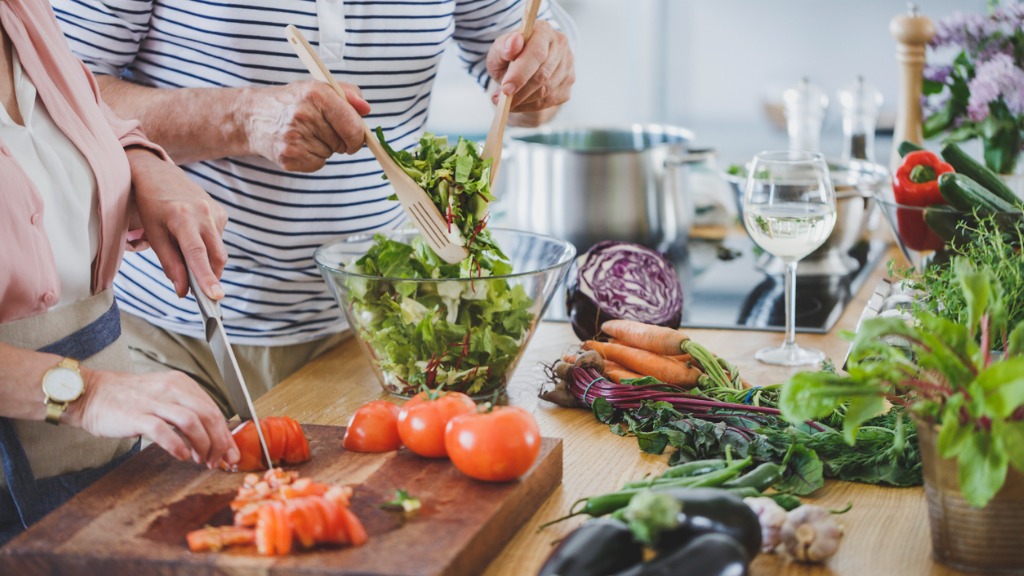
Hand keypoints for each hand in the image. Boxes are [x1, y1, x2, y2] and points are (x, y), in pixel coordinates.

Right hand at [68, 368, 239, 467]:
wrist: (92, 393)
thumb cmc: (129, 399)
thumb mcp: (164, 397)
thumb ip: (188, 413)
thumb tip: (213, 437)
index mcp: (182, 384)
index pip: (214, 410)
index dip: (225, 434)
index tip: (231, 453)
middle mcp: (171, 389)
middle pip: (209, 416)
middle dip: (219, 443)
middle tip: (218, 461)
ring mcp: (154, 401)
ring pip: (192, 422)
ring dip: (202, 445)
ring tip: (201, 460)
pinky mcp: (137, 416)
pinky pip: (164, 431)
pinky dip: (178, 446)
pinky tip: (183, 456)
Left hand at [126, 148, 228, 298]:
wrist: (159, 175)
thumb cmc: (152, 206)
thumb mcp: (154, 234)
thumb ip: (170, 264)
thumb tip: (183, 291)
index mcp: (181, 217)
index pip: (196, 254)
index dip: (206, 277)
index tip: (215, 296)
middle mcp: (203, 212)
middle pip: (217, 256)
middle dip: (211, 276)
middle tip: (200, 291)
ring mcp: (216, 211)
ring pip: (219, 250)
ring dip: (206, 260)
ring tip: (184, 247)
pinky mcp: (222, 213)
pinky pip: (219, 240)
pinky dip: (208, 246)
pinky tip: (193, 234)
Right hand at [241, 80, 371, 171]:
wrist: (253, 116)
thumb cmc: (293, 101)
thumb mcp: (319, 88)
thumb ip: (348, 94)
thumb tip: (366, 110)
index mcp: (316, 94)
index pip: (353, 126)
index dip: (359, 136)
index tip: (355, 137)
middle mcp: (304, 115)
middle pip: (343, 143)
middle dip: (339, 140)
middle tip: (321, 129)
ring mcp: (294, 137)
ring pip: (330, 154)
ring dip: (324, 147)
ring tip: (305, 134)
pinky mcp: (288, 156)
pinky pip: (318, 164)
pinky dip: (313, 158)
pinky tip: (299, 144)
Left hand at [486, 20, 573, 122]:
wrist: (522, 65)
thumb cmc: (509, 56)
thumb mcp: (499, 50)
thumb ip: (503, 47)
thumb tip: (514, 43)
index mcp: (543, 30)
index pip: (537, 53)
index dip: (521, 73)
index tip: (506, 89)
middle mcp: (560, 45)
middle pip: (543, 75)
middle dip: (520, 92)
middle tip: (501, 100)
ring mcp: (568, 64)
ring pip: (547, 91)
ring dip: (524, 101)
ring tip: (506, 102)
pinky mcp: (568, 82)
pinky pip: (550, 101)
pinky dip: (530, 106)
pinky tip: (519, 103)